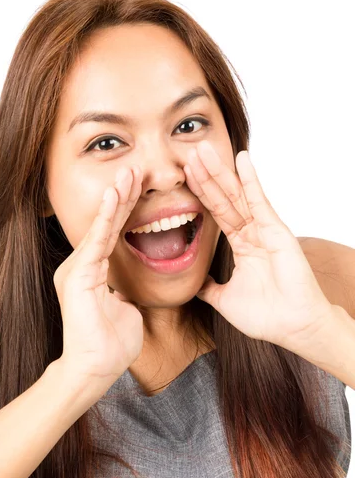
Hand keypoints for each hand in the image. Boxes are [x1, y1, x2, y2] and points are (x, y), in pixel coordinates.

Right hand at [53, 165, 143, 405]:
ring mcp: (78, 269)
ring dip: (117, 200)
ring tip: (129, 173)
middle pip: (108, 224)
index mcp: (94, 272)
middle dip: (123, 196)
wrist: (96, 370)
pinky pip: (97, 242)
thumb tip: (128, 289)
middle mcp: (83, 266)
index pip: (115, 233)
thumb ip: (124, 293)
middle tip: (136, 169)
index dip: (128, 210)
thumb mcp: (126, 310)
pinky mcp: (78, 276)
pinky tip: (115, 196)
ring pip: (102, 227)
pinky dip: (106, 219)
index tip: (141, 187)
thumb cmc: (112, 345)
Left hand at [184, 141, 333, 352]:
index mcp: (241, 245)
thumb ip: (209, 288)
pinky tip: (241, 159)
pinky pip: (259, 200)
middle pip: (224, 197)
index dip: (201, 194)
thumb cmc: (266, 316)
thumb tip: (195, 285)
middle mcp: (252, 233)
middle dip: (206, 175)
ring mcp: (264, 229)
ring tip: (203, 149)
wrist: (292, 327)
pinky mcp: (276, 230)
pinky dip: (250, 179)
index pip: (217, 213)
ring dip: (219, 172)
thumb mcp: (225, 300)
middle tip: (190, 152)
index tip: (185, 176)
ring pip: (236, 194)